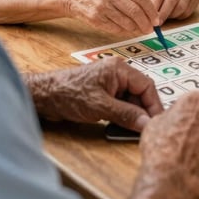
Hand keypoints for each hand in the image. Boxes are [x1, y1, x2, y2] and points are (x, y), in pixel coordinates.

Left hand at [26, 58, 162, 130]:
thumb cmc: (67, 94)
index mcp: (119, 69)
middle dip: (142, 111)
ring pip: (130, 99)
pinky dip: (122, 115)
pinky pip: (120, 103)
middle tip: (145, 129)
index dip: (154, 105)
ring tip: (132, 129)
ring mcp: (109, 83)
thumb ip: (126, 115)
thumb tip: (146, 123)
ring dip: (132, 114)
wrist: (42, 96)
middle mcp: (117, 74)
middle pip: (140, 93)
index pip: (147, 85)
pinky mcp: (102, 93)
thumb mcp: (101, 107)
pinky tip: (120, 125)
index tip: (156, 121)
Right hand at [60, 0, 159, 35]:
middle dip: (146, 22)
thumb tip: (151, 8)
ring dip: (136, 29)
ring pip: (126, 22)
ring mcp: (100, 6)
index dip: (151, 10)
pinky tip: (128, 30)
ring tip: (141, 30)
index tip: (157, 18)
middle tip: (151, 28)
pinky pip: (115, 28)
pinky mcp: (94, 18)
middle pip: (135, 11)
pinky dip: (124, 31)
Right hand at [137, 92, 198, 198]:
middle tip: (187, 136)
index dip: (185, 112)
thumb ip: (172, 114)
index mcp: (197, 99)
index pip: (193, 101)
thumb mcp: (156, 121)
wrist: (172, 175)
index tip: (180, 121)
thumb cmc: (161, 147)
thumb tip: (174, 118)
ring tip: (193, 151)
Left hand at [143, 0, 198, 21]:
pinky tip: (172, 14)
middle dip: (163, 14)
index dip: (155, 6)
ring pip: (181, 6)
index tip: (150, 17)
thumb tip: (142, 11)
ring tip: (163, 18)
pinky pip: (188, 11)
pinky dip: (179, 16)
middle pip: (172, 0)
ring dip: (171, 16)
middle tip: (157, 24)